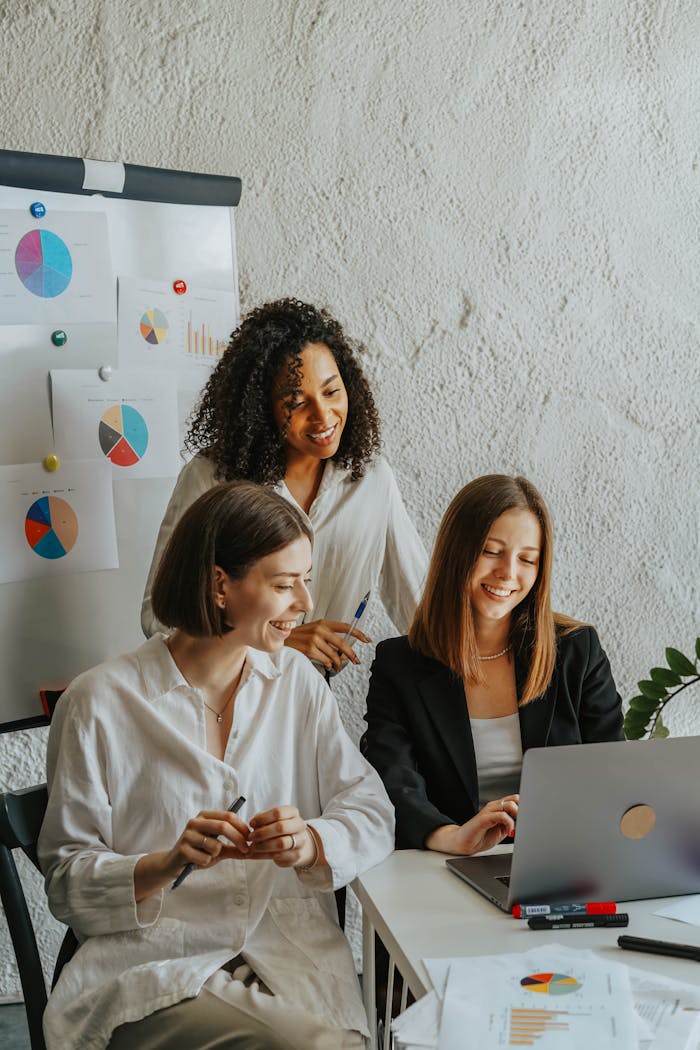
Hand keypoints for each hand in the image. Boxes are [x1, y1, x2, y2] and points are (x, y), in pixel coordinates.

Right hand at [134, 809, 250, 899]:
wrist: (173, 864)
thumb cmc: (198, 853)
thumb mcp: (218, 849)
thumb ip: (234, 848)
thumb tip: (252, 850)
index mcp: (205, 816)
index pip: (228, 816)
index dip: (242, 827)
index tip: (250, 839)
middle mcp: (195, 822)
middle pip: (224, 826)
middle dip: (238, 839)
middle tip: (246, 850)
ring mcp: (187, 834)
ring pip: (215, 845)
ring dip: (217, 854)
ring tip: (207, 856)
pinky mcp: (183, 849)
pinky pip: (206, 857)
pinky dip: (206, 862)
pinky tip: (197, 861)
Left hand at [247, 805, 323, 869]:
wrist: (297, 846)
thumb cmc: (281, 830)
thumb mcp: (273, 821)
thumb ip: (263, 821)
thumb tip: (253, 824)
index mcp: (293, 813)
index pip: (278, 812)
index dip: (262, 818)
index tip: (251, 823)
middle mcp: (299, 825)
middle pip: (281, 827)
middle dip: (262, 833)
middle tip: (251, 837)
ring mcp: (300, 841)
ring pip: (281, 843)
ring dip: (263, 846)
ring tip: (252, 846)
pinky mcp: (296, 855)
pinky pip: (278, 856)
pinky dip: (263, 855)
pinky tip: (254, 854)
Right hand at [285, 619, 370, 672]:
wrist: (282, 639)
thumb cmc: (300, 636)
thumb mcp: (315, 630)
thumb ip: (329, 636)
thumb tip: (344, 651)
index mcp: (323, 623)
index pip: (345, 627)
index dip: (358, 633)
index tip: (367, 639)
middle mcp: (320, 630)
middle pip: (342, 644)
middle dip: (351, 654)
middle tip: (356, 660)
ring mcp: (314, 639)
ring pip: (334, 655)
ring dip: (338, 663)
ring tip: (338, 666)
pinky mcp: (309, 650)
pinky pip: (326, 661)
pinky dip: (329, 665)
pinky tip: (328, 665)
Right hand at [425, 794, 518, 855]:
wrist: (464, 842)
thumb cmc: (482, 836)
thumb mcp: (502, 830)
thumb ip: (511, 824)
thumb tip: (526, 823)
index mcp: (499, 808)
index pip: (516, 799)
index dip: (525, 808)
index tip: (528, 820)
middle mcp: (494, 806)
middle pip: (515, 799)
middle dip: (522, 811)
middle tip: (522, 824)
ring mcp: (489, 811)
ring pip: (510, 805)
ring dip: (516, 817)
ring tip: (514, 829)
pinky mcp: (484, 818)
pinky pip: (501, 815)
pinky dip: (509, 823)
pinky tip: (508, 832)